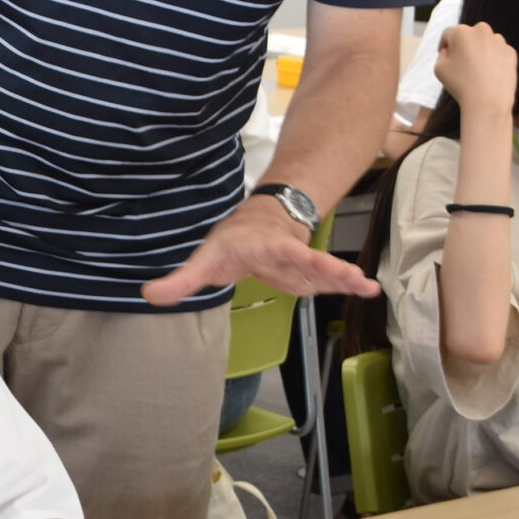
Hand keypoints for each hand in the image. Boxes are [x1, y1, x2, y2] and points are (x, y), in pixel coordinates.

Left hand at [144, 196, 369, 306]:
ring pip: (324, 269)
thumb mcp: (205, 259)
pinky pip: (331, 280)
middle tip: (346, 274)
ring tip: (366, 286)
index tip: (300, 255)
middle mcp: (286, 252)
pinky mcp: (311, 275)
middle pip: (307, 257)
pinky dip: (349, 284)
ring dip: (344, 277)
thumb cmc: (232, 243)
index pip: (275, 248)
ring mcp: (302, 263)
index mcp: (261, 246)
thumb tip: (149, 296)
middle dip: (325, 266)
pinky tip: (369, 291)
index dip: (287, 251)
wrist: (260, 223)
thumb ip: (182, 280)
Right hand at [431, 21, 517, 118]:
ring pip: (485, 42)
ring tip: (477, 71)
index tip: (447, 58)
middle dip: (464, 46)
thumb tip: (450, 50)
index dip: (444, 46)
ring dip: (480, 51)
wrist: (488, 101)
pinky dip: (494, 60)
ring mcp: (498, 40)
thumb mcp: (439, 68)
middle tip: (462, 65)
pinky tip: (489, 75)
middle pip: (468, 35)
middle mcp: (481, 30)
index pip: (448, 35)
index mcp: (460, 32)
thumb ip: (442, 54)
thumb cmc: (460, 85)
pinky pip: (498, 52)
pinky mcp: (510, 52)